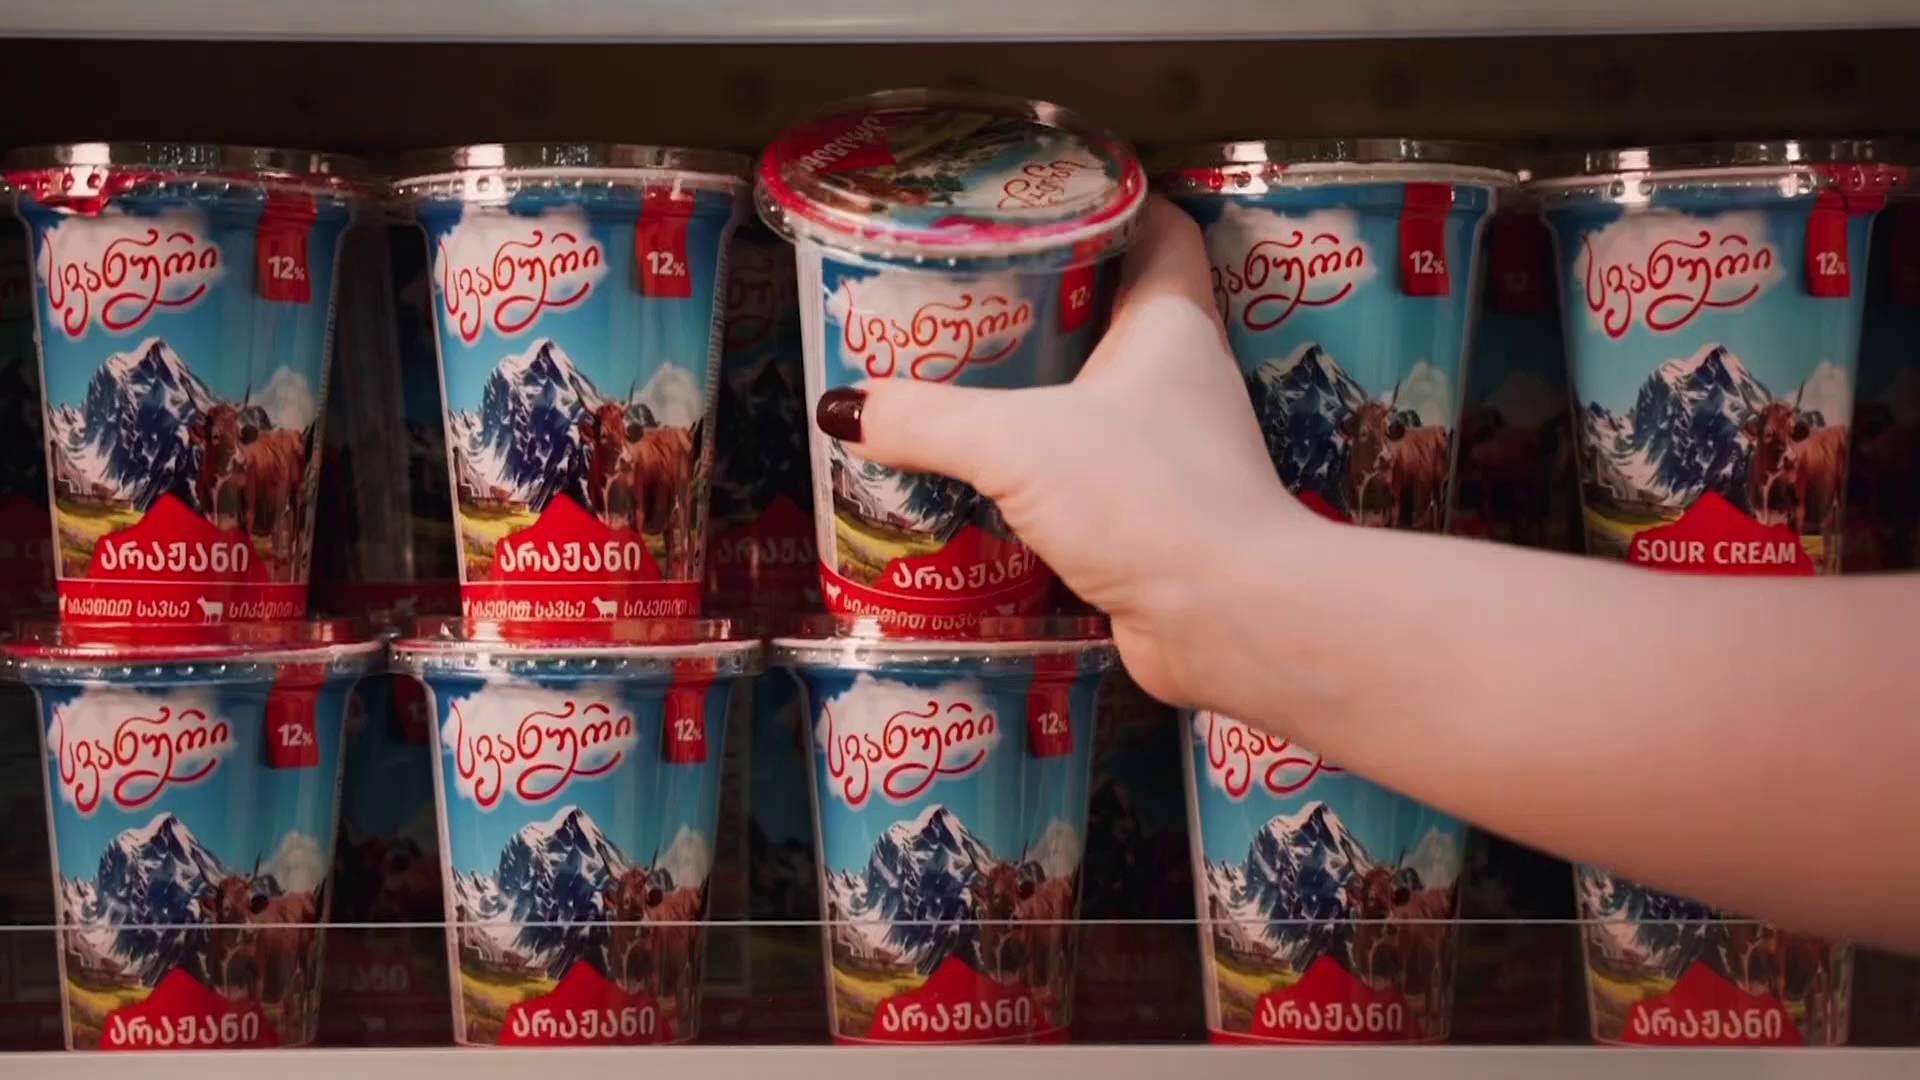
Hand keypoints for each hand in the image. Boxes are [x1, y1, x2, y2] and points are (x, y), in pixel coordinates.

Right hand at [818, 197, 1319, 705]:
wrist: (1230, 617)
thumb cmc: (1148, 499)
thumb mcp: (1015, 444)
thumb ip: (927, 420)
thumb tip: (846, 409)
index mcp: (1171, 322)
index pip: (1156, 227)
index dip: (1105, 202)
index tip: (1035, 202)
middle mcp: (1183, 376)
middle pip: (1115, 309)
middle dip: (1045, 300)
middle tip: (965, 294)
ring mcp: (1176, 448)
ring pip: (1101, 395)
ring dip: (1041, 389)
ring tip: (958, 380)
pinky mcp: (1159, 515)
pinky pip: (1093, 469)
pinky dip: (1044, 466)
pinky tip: (985, 477)